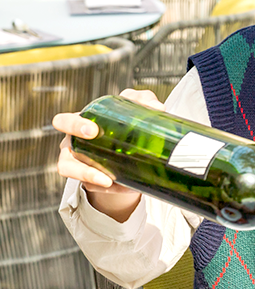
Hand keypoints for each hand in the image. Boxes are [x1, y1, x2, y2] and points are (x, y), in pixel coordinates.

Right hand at [53, 89, 164, 221]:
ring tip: (108, 181)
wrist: (131, 146)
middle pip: (64, 158)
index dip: (72, 126)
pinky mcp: (92, 182)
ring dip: (88, 179)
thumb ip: (144, 100)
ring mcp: (80, 165)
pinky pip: (95, 188)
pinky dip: (110, 189)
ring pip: (75, 178)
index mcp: (80, 123)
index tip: (93, 130)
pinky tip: (125, 186)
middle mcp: (74, 146)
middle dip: (77, 163)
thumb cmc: (124, 120)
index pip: (63, 122)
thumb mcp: (135, 105)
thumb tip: (157, 108)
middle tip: (99, 164)